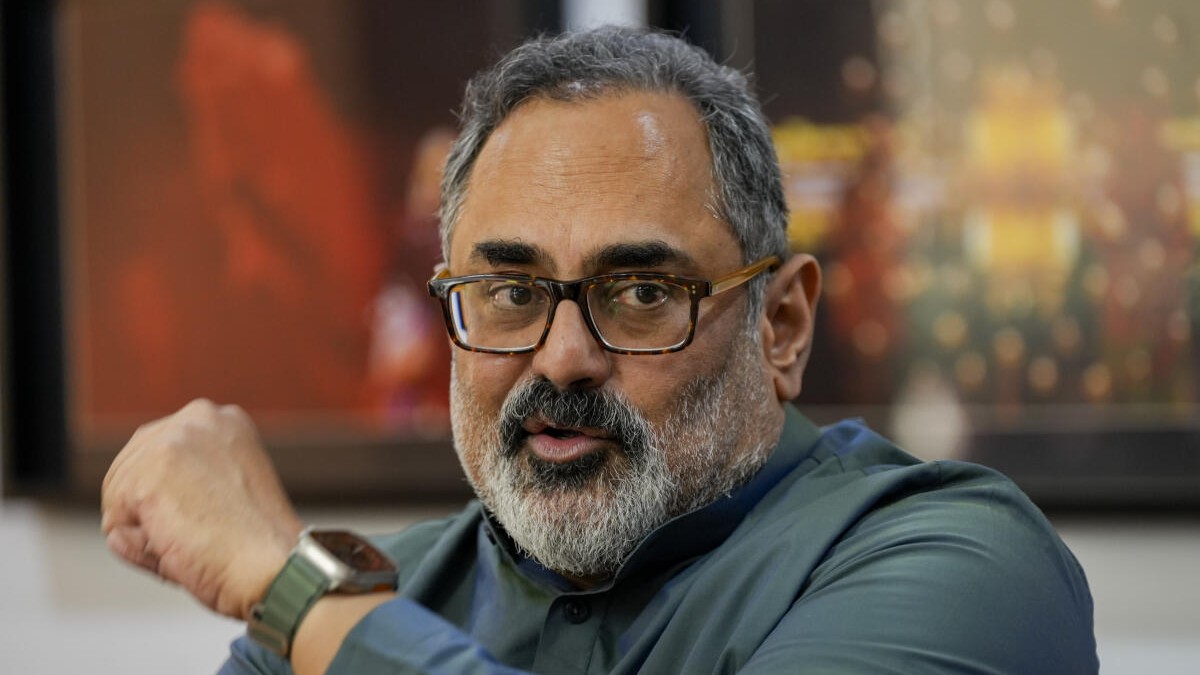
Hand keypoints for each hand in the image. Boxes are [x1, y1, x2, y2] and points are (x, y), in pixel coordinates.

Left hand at [101, 399, 304, 620]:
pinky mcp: (148, 475)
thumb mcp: (226, 498)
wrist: (274, 568)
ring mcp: (172, 442)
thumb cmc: (259, 547)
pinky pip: (116, 520)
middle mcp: (199, 417)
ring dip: (145, 530)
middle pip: (130, 467)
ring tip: (192, 541)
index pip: (158, 451)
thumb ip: (178, 490)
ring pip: (119, 494)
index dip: (169, 497)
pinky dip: (140, 546)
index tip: (199, 518)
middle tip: (195, 535)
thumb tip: (117, 531)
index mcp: (225, 419)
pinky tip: (179, 547)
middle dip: (149, 510)